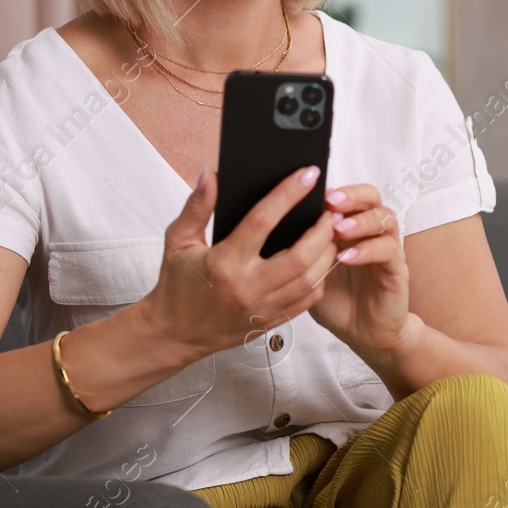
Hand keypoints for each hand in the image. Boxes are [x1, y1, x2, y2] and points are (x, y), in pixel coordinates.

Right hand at [138, 166, 337, 361]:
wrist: (176, 333)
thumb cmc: (178, 284)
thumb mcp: (178, 240)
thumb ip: (197, 206)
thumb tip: (213, 175)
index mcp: (224, 262)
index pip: (262, 221)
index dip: (288, 194)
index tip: (308, 174)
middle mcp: (247, 286)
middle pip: (300, 256)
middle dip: (322, 229)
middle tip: (330, 210)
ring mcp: (261, 307)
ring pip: (310, 280)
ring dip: (327, 253)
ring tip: (331, 232)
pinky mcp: (270, 321)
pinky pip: (307, 300)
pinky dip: (321, 278)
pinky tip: (322, 261)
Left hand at [310, 185, 413, 358]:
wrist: (364, 334)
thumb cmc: (337, 301)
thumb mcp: (309, 272)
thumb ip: (300, 250)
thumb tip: (271, 229)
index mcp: (349, 227)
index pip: (347, 195)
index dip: (332, 189)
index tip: (311, 190)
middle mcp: (371, 233)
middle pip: (372, 197)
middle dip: (351, 195)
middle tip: (331, 202)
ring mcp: (387, 249)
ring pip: (385, 218)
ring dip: (360, 220)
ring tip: (339, 229)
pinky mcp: (397, 269)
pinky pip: (388, 250)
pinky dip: (367, 250)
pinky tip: (347, 256)